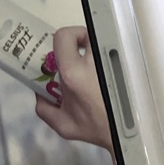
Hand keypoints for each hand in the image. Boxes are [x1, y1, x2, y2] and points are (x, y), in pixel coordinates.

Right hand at [34, 27, 112, 151]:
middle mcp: (92, 62)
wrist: (122, 132)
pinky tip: (101, 71)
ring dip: (92, 48)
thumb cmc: (92, 127)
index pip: (64, 36)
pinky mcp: (123, 64)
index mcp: (73, 73)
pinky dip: (104, 55)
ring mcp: (110, 61)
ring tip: (88, 64)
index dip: (60, 39)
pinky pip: (111, 50)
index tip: (60, 51)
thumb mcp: (61, 123)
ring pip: (100, 40)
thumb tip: (40, 92)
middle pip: (84, 32)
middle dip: (78, 41)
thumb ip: (43, 107)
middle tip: (74, 56)